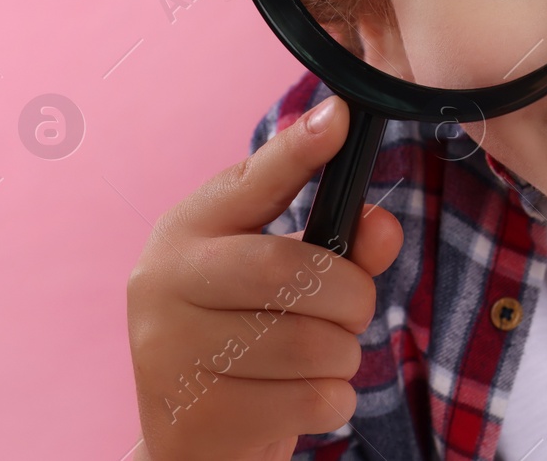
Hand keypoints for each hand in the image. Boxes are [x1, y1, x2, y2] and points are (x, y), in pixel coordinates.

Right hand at [127, 97, 402, 460]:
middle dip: (350, 294)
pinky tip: (307, 398)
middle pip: (290, 269)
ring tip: (323, 358)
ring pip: (309, 342)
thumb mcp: (287, 279)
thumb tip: (383, 224)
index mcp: (186, 230)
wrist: (192, 439)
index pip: (250, 181)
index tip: (340, 117)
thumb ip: (340, 244)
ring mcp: (169, 353)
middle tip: (354, 310)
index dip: (297, 151)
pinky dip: (333, 400)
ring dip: (343, 354)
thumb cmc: (247, 338)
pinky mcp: (196, 417)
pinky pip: (311, 399)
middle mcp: (163, 283)